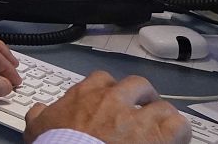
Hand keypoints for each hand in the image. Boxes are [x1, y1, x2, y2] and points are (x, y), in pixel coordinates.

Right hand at [23, 72, 188, 143]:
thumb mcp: (38, 128)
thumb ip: (40, 115)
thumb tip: (38, 110)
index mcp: (85, 95)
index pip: (102, 80)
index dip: (109, 90)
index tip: (110, 101)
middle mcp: (114, 100)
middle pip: (136, 85)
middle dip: (141, 96)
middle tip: (141, 109)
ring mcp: (138, 117)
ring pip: (161, 105)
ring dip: (161, 115)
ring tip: (161, 128)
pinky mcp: (159, 136)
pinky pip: (179, 125)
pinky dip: (178, 131)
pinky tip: (174, 138)